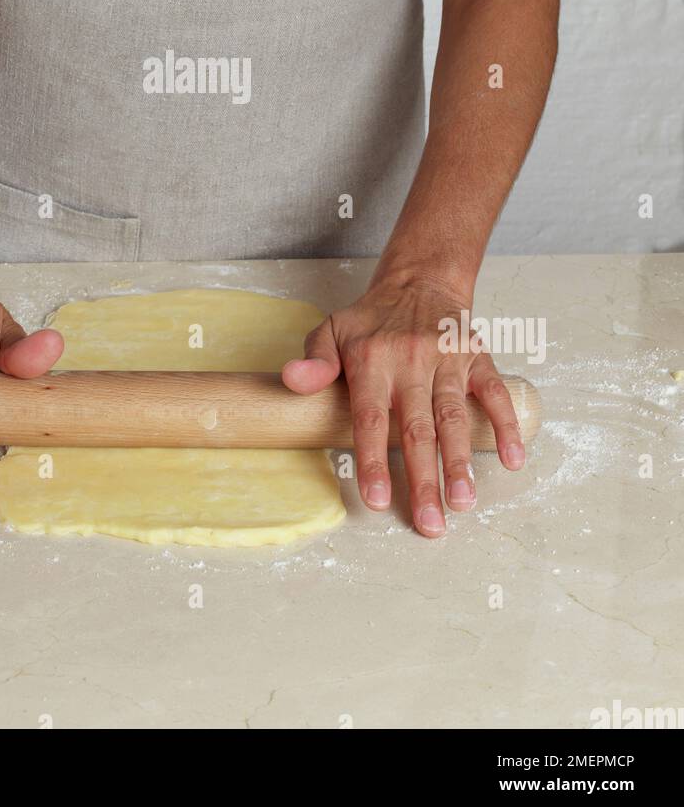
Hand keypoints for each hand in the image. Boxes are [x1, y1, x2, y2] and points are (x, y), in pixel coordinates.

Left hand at [281, 275, 524, 537]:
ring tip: (463, 503)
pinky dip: (506, 425)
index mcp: (372, 360)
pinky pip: (494, 392)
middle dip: (424, 479)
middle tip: (431, 524)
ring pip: (455, 417)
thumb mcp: (330, 330)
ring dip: (460, 463)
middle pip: (417, 428)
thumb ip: (315, 360)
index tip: (377, 500)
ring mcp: (447, 360)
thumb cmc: (370, 319)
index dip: (374, 460)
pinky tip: (513, 458)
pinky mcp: (477, 356)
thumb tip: (293, 380)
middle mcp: (411, 361)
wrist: (419, 282)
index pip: (372, 418)